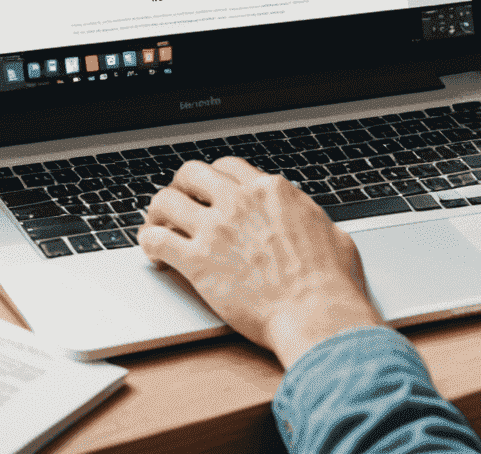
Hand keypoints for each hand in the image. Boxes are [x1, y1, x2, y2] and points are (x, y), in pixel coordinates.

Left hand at [139, 158, 381, 367]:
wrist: (316, 314)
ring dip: (158, 213)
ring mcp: (216, 229)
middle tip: (179, 203)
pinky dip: (149, 244)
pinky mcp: (198, 261)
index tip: (209, 192)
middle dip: (181, 186)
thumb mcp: (331, 233)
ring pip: (166, 200)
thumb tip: (311, 222)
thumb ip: (309, 220)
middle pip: (192, 173)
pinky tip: (153, 253)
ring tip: (157, 227)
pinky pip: (157, 240)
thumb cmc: (330, 283)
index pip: (228, 167)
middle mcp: (239, 201)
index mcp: (271, 191)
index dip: (214, 179)